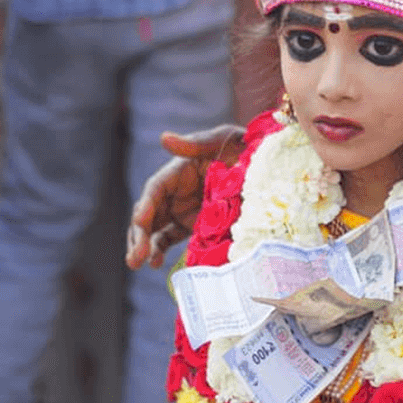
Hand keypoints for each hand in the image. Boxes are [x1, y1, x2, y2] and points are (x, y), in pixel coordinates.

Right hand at [125, 125, 244, 268]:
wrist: (268, 166)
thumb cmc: (243, 146)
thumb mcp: (222, 139)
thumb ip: (194, 143)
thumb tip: (164, 138)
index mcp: (178, 171)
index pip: (154, 190)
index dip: (145, 206)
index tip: (141, 221)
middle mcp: (175, 193)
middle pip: (148, 214)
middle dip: (138, 235)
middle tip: (134, 257)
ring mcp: (183, 211)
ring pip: (155, 230)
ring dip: (145, 247)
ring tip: (139, 263)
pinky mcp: (194, 226)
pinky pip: (171, 239)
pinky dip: (161, 250)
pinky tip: (156, 264)